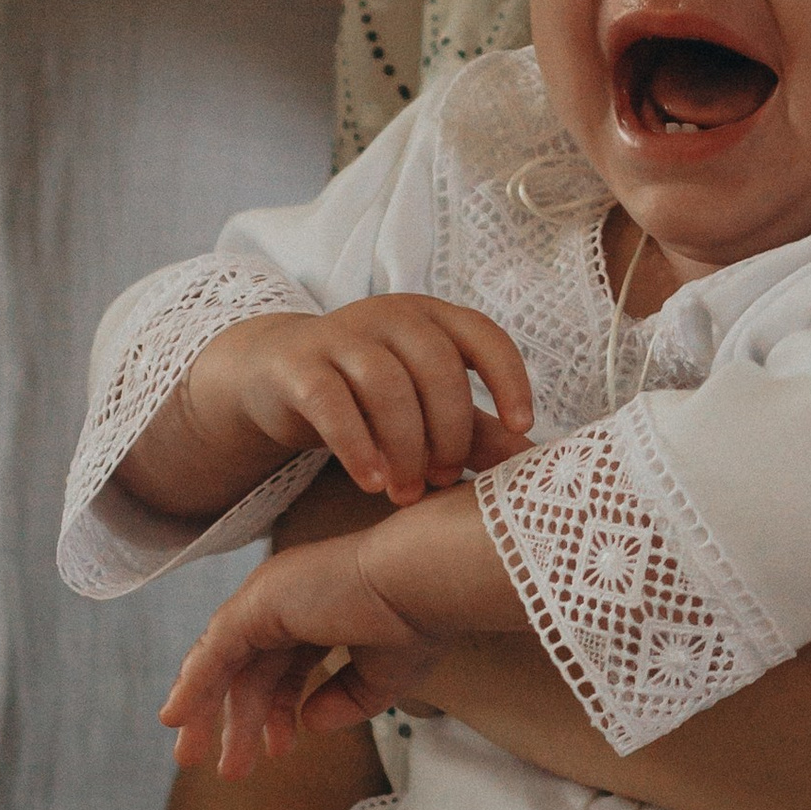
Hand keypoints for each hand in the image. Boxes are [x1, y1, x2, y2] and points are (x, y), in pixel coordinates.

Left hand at [162, 525, 440, 777]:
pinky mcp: (255, 604)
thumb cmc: (416, 621)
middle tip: (227, 768)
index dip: (277, 710)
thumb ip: (343, 701)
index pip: (283, 665)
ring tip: (194, 760)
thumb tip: (307, 724)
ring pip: (224, 663)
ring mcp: (268, 598)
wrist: (422, 584)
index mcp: (320, 610)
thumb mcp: (380, 677)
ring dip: (207, 713)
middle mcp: (288, 600)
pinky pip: (214, 651)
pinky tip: (176, 719)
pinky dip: (192, 685)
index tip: (279, 750)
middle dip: (235, 720)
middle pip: (247, 668)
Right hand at [169, 295, 533, 514]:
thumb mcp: (424, 407)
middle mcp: (389, 316)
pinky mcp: (298, 364)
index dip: (509, 378)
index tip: (522, 426)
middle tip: (445, 480)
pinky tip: (372, 482)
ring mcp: (340, 334)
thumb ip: (476, 430)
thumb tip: (534, 462)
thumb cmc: (366, 396)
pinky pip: (332, 403)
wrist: (275, 377)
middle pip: (437, 368)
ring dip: (405, 447)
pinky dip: (357, 446)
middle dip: (449, 431)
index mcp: (430, 317)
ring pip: (387, 386)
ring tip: (406, 493)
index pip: (483, 335)